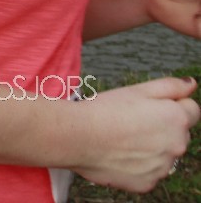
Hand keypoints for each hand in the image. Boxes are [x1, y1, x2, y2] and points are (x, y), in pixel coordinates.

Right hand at [72, 76, 198, 192]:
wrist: (76, 137)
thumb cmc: (104, 110)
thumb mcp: (137, 89)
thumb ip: (170, 86)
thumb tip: (191, 84)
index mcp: (177, 119)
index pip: (191, 110)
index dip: (170, 104)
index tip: (147, 106)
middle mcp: (177, 146)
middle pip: (178, 133)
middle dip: (162, 127)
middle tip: (131, 121)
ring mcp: (163, 167)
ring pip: (163, 154)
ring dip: (151, 147)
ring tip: (121, 138)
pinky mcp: (147, 183)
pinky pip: (149, 172)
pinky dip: (138, 165)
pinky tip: (118, 154)